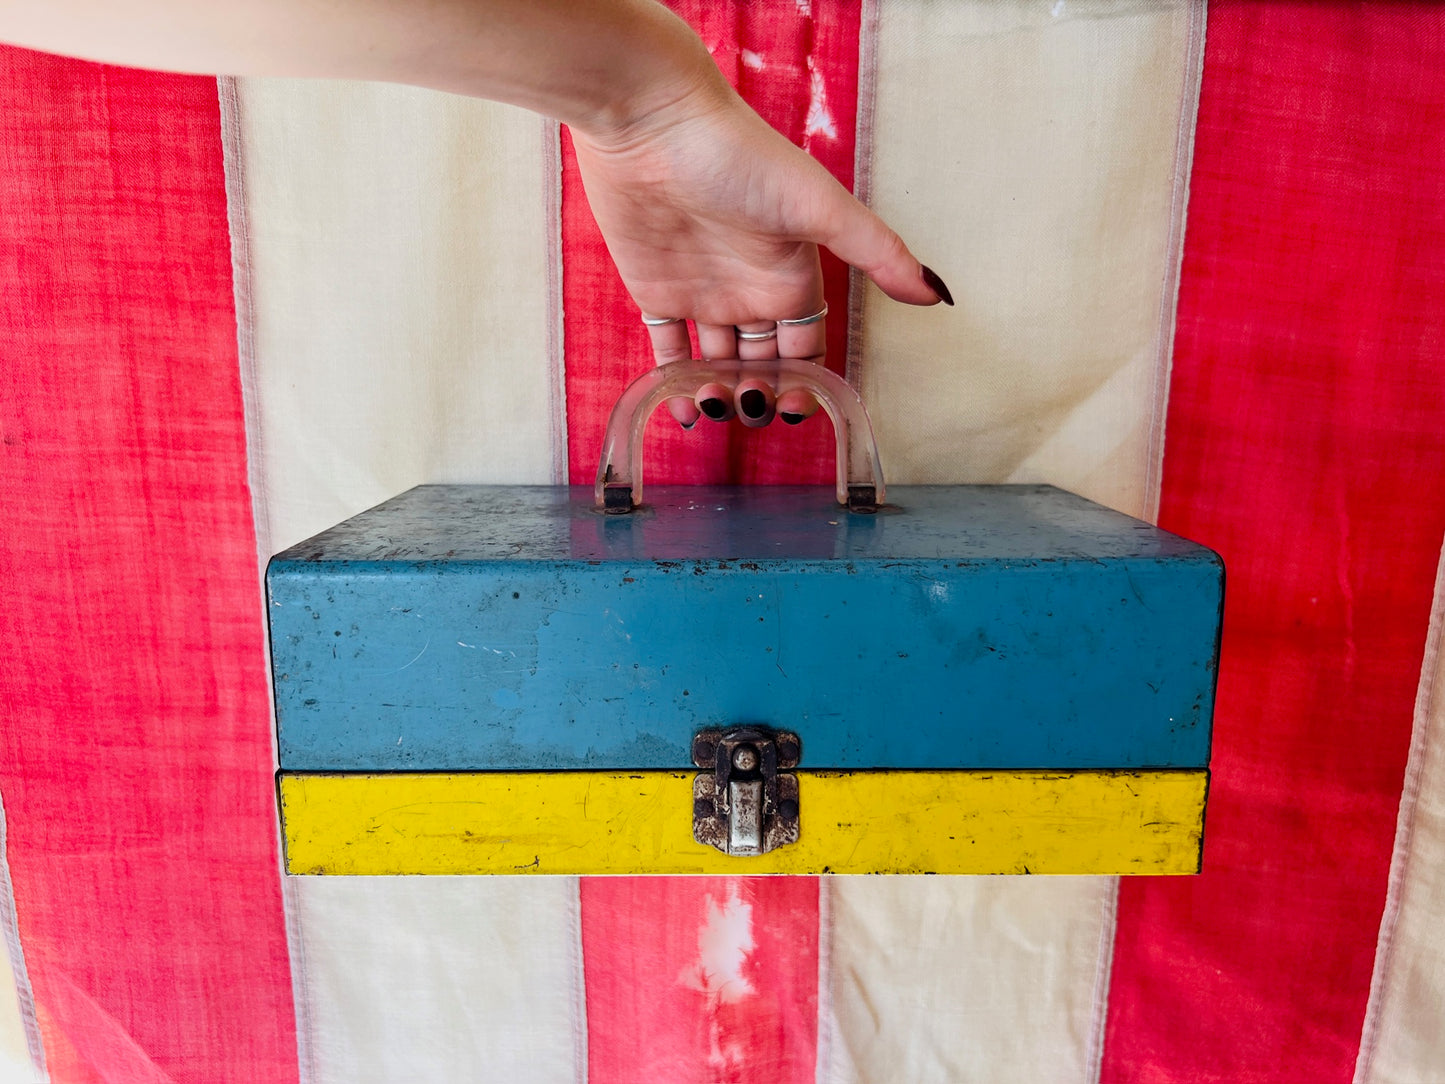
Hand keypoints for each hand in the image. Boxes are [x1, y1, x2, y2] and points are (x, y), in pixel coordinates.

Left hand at [571, 76, 950, 425]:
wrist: (653, 125)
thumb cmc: (741, 158)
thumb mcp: (822, 208)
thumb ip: (879, 254)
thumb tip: (939, 295)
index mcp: (793, 277)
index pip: (808, 347)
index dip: (807, 382)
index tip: (798, 410)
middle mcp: (752, 290)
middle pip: (764, 363)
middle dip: (763, 396)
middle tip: (752, 413)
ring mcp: (704, 292)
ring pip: (716, 364)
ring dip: (718, 394)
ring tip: (716, 408)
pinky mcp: (657, 291)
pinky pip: (668, 351)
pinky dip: (673, 381)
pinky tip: (680, 406)